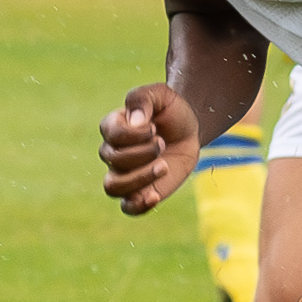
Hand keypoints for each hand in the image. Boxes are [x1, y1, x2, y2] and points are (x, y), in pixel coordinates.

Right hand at [99, 82, 201, 213]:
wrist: (189, 130)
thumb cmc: (171, 110)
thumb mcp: (161, 94)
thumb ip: (143, 98)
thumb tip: (136, 121)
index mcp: (112, 127)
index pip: (111, 134)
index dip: (135, 133)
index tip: (154, 127)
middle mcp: (113, 152)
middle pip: (115, 160)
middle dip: (144, 152)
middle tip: (163, 143)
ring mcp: (124, 174)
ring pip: (113, 187)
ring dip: (140, 178)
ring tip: (164, 166)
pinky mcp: (140, 191)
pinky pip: (127, 207)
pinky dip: (138, 206)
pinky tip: (155, 196)